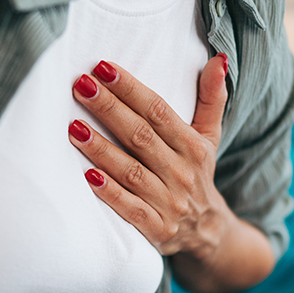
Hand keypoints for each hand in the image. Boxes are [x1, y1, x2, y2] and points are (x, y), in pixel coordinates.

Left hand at [67, 56, 230, 259]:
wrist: (208, 234)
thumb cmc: (197, 175)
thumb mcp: (209, 137)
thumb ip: (212, 98)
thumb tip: (218, 58)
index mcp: (193, 146)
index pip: (159, 111)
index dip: (131, 89)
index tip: (104, 67)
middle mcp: (182, 172)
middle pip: (141, 136)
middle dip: (110, 109)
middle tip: (81, 86)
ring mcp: (169, 202)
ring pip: (132, 172)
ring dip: (102, 149)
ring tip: (74, 128)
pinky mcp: (156, 229)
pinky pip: (130, 209)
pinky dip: (110, 193)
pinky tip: (88, 176)